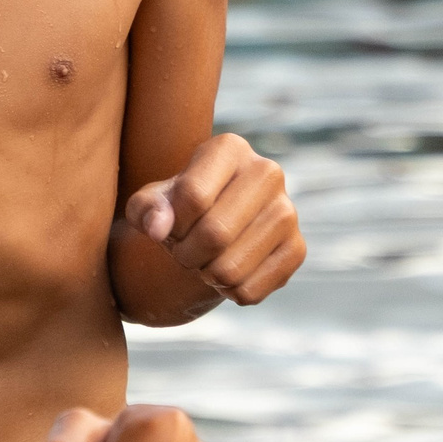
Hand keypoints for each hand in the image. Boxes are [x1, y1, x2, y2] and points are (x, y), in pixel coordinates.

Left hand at [123, 133, 304, 304]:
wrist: (214, 229)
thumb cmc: (179, 209)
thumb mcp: (151, 203)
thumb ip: (145, 209)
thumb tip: (158, 228)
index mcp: (230, 148)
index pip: (193, 196)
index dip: (171, 225)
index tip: (169, 227)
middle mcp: (268, 172)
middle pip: (215, 234)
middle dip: (187, 254)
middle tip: (184, 251)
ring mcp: (288, 211)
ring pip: (231, 268)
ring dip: (207, 275)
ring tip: (206, 259)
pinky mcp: (297, 249)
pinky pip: (250, 291)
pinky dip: (229, 293)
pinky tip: (229, 272)